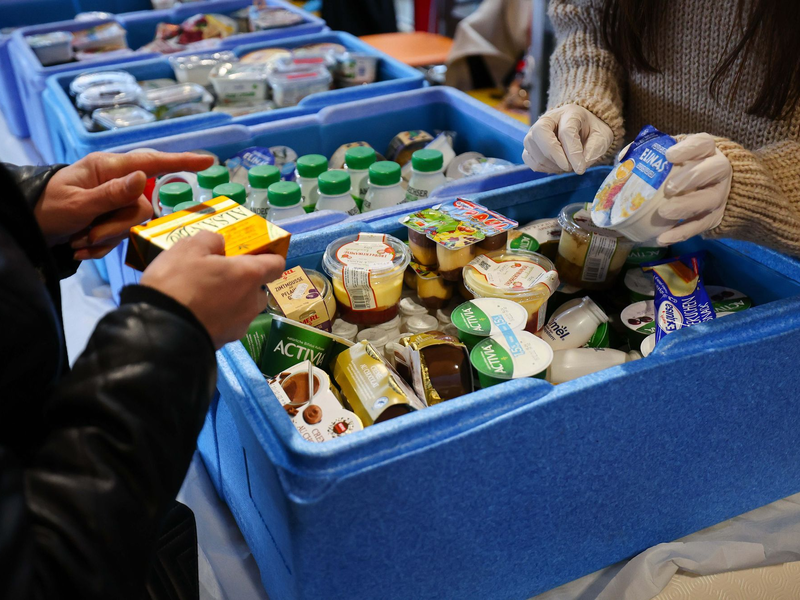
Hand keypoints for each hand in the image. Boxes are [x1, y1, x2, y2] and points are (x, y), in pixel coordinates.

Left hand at [35, 151, 213, 258]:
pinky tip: (81, 247)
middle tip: (89, 236)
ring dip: (107, 238)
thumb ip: (112, 194)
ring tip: (80, 241)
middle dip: (117, 226)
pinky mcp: (112, 221)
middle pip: (141, 205)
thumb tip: (143, 177)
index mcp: (107, 168)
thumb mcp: (77, 204)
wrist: (29, 228)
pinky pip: (121, 236)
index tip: (208, 162)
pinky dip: (102, 246)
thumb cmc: (47, 209)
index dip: (181, 162)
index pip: (151, 162)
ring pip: (133, 224)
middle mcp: (116, 182)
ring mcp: (115, 202)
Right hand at [139, 231, 285, 348]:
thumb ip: (210, 240)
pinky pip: (227, 324)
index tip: (250, 254)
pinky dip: (218, 317)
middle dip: (243, 281)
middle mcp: (252, 302)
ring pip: (243, 308)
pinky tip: (197, 313)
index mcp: (249, 275)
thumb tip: (220, 244)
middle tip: (218, 275)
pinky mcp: (226, 342)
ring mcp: (241, 325)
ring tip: (203, 296)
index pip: (276, 264)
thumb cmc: (178, 284)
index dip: (267, 257)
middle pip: (258, 288)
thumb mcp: (187, 248)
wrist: (160, 333)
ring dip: (231, 300)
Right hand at [522, 104, 613, 174]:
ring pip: (534, 150)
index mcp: (570, 113)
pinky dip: (544, 168)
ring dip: (551, 164)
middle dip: (554, 155)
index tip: (580, 169)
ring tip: (567, 165)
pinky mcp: (529, 145)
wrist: (581, 129)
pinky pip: (530, 160)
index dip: (572, 152)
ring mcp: (534, 132)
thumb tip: (580, 164)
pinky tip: (557, 166)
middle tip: (568, 168)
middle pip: (540, 133)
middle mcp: (548, 119)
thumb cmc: (591, 132)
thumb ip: (595, 149)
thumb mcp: (602, 137)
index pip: (566, 131)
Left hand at [656, 134, 732, 245]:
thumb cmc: (686, 166)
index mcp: (707, 150)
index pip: (703, 143)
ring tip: (663, 213)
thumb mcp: (674, 154)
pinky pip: (700, 226)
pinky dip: (681, 233)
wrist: (714, 186)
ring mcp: (719, 194)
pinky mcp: (715, 216)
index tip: (669, 155)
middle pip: (713, 170)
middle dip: (690, 178)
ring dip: (686, 207)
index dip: (688, 148)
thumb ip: (652, 153)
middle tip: (669, 188)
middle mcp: (719, 171)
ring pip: (708, 200)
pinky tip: (662, 238)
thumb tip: (623, 157)